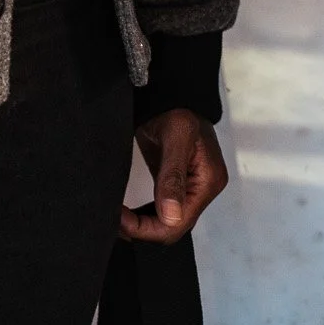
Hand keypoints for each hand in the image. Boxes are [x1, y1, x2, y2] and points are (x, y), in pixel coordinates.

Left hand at [120, 109, 228, 244]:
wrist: (173, 95)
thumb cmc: (177, 110)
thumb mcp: (175, 138)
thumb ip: (172, 176)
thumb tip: (171, 216)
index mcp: (208, 182)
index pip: (179, 222)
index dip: (149, 228)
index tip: (121, 219)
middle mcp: (203, 190)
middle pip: (174, 226)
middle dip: (144, 229)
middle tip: (116, 220)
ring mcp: (191, 188)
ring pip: (168, 222)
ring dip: (143, 226)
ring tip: (119, 219)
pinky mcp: (178, 184)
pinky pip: (164, 210)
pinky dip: (147, 215)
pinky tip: (130, 214)